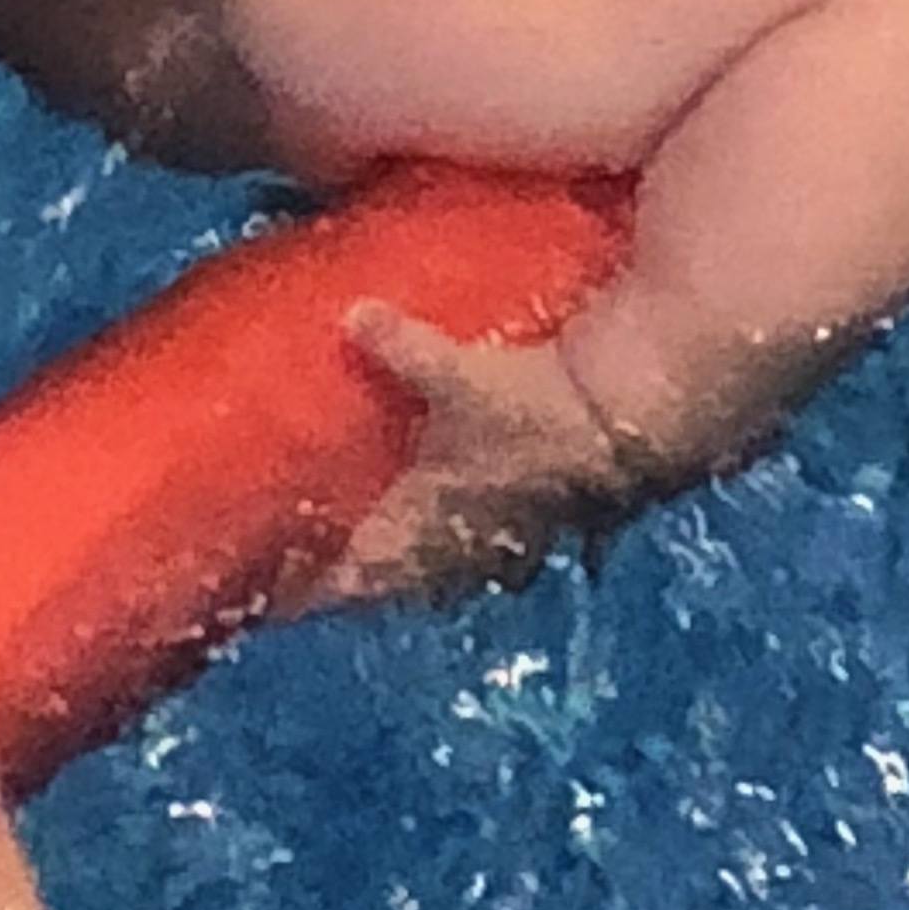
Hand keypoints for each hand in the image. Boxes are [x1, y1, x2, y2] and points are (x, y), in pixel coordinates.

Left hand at [316, 299, 655, 604]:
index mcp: (422, 527)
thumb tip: (352, 315)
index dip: (319, 586)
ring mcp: (507, 545)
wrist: (626, 429)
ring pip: (448, 572)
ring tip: (385, 550)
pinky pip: (491, 550)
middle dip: (364, 577)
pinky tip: (463, 525)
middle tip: (325, 565)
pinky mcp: (545, 527)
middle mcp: (460, 549)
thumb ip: (402, 347)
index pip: (357, 577)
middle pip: (399, 582)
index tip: (282, 595)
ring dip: (417, 566)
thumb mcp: (459, 375)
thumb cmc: (530, 413)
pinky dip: (467, 543)